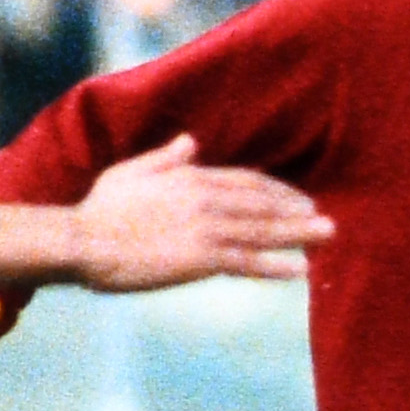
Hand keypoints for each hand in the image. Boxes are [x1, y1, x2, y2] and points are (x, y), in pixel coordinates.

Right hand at [68, 133, 330, 292]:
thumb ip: (167, 158)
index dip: (276, 191)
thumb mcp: (132, 172)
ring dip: (298, 234)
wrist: (81, 241)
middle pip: (263, 204)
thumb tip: (191, 141)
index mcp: (190, 177)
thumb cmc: (100, 210)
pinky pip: (248, 262)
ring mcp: (205, 228)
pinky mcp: (200, 258)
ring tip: (327, 237)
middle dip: (297, 210)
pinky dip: (276, 265)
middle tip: (326, 219)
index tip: (298, 199)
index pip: (246, 181)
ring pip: (263, 230)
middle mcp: (205, 198)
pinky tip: (300, 269)